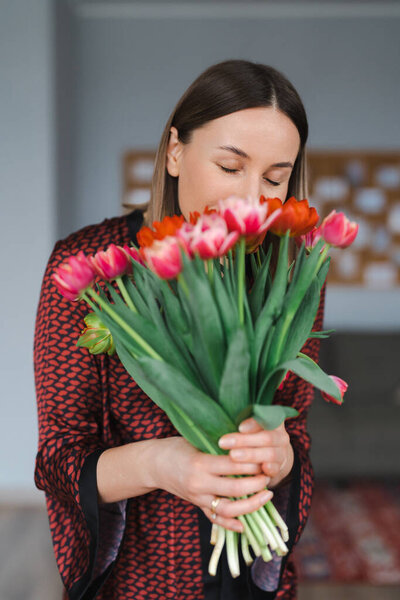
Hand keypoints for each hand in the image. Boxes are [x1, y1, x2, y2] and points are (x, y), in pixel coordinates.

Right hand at [152, 436, 273, 532]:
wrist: (154, 464)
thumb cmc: (177, 447)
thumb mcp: (196, 440)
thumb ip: (219, 445)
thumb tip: (247, 443)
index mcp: (200, 463)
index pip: (233, 465)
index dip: (252, 463)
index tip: (264, 457)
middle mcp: (199, 483)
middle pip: (235, 489)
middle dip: (256, 483)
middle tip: (268, 476)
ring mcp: (198, 498)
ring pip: (228, 509)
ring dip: (251, 505)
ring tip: (266, 496)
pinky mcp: (197, 506)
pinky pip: (215, 520)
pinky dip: (230, 524)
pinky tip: (245, 524)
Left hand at [218, 418, 293, 489]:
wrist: (273, 455)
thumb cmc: (254, 436)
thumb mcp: (250, 426)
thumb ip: (242, 424)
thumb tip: (220, 422)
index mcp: (274, 421)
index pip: (266, 418)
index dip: (253, 423)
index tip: (239, 427)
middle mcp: (281, 436)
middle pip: (266, 437)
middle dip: (244, 440)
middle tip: (224, 442)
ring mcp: (282, 453)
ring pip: (270, 454)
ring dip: (251, 455)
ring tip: (232, 455)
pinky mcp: (279, 468)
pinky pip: (274, 469)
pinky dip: (266, 469)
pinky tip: (256, 470)